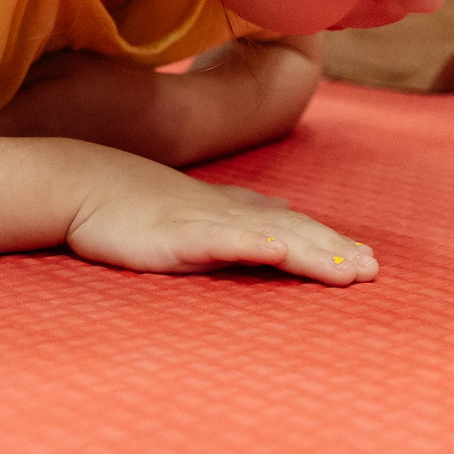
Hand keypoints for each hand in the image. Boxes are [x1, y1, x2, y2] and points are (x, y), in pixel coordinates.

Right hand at [65, 153, 377, 285]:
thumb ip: (226, 224)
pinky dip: (253, 243)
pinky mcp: (177, 234)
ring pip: (271, 237)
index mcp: (229, 209)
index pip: (290, 225)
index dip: (327, 242)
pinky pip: (222, 239)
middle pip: (293, 230)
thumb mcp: (186, 215)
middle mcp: (226, 212)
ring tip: (346, 271)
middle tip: (373, 271)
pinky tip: (278, 251)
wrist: (80, 182)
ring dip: (311, 252)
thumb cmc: (128, 204)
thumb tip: (267, 232)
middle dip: (334, 251)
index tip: (362, 260)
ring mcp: (204, 221)